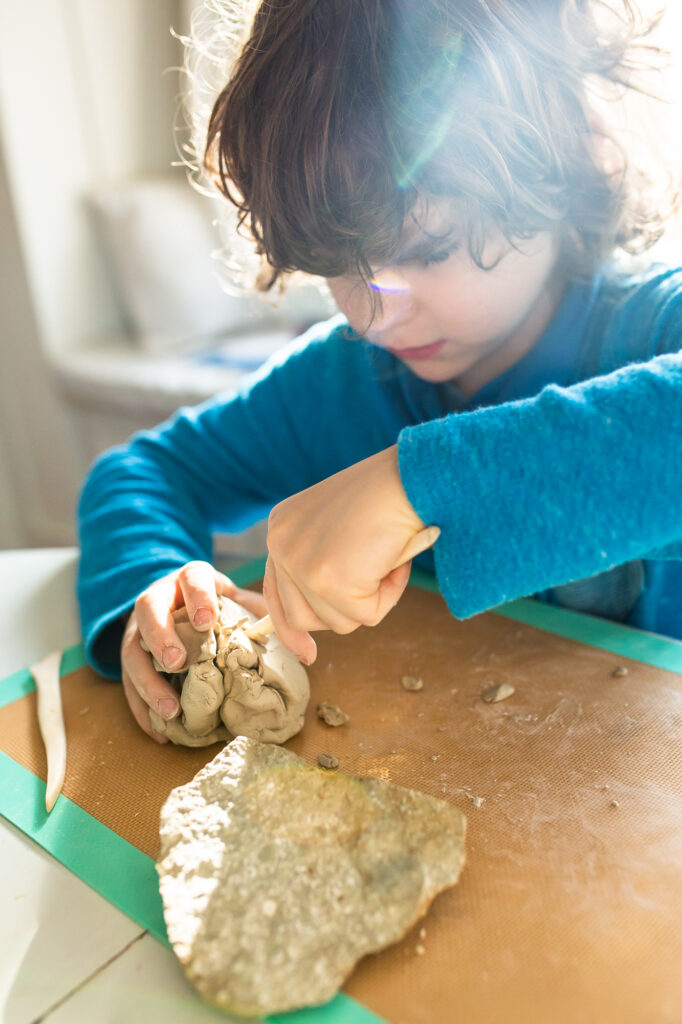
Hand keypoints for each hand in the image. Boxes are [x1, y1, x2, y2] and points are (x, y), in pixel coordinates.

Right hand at [120, 560, 266, 741]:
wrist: (182, 600)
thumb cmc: (220, 604)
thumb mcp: (241, 602)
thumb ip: (266, 618)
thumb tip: (305, 650)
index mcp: (191, 579)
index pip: (192, 578)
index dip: (197, 597)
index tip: (206, 620)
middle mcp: (160, 598)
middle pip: (148, 609)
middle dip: (161, 636)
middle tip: (176, 662)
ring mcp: (139, 627)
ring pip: (131, 650)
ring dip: (148, 681)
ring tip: (170, 709)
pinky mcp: (132, 655)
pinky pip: (128, 682)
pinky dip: (141, 708)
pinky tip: (159, 730)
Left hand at [263, 445, 424, 662]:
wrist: (412, 477)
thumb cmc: (390, 493)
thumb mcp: (344, 526)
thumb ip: (326, 561)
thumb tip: (321, 618)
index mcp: (282, 526)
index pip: (276, 590)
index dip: (291, 626)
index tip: (308, 653)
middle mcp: (280, 543)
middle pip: (301, 616)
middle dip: (341, 611)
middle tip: (377, 577)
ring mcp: (300, 563)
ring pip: (335, 622)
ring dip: (370, 600)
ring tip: (388, 559)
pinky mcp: (328, 581)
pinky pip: (366, 615)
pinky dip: (389, 595)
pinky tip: (396, 560)